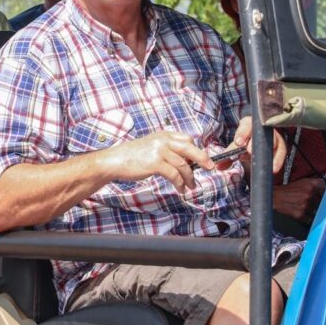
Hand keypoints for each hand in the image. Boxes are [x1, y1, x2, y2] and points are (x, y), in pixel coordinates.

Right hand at [99, 131, 213, 192]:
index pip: (187, 139)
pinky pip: (174, 175)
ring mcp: (159, 151)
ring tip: (191, 186)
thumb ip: (167, 150)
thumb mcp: (152, 147)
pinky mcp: (155, 163)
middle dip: (202, 159)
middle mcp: (163, 140)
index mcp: (164, 135)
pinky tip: (180, 189)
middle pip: (190, 148)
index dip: (196, 150)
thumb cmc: (132, 156)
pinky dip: (180, 184)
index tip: (202, 160)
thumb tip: (185, 162)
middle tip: (210, 167)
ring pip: (183, 165)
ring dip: (189, 178)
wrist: (115, 161)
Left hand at [227, 116, 286, 174]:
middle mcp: (262, 129)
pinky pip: (281, 152)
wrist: (256, 147)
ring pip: (274, 141)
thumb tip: (218, 165)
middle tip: (249, 150)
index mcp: (249, 124)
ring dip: (267, 152)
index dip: (242, 133)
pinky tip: (273, 169)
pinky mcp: (281, 146)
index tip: (238, 142)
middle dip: (254, 141)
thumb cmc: (245, 144)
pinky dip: (277, 160)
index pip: (246, 125)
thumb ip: (227, 157)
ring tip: (261, 162)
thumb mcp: (236, 149)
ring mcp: (274, 136)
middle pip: (261, 133)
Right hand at [273, 178, 325, 222]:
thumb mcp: (303, 182)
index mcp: (311, 184)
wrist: (275, 198)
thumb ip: (316, 184)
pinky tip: (304, 213)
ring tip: (308, 208)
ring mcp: (305, 205)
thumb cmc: (288, 190)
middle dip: (321, 203)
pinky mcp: (301, 214)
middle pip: (324, 202)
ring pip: (318, 211)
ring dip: (315, 211)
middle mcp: (309, 194)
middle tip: (317, 203)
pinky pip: (311, 218)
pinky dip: (309, 217)